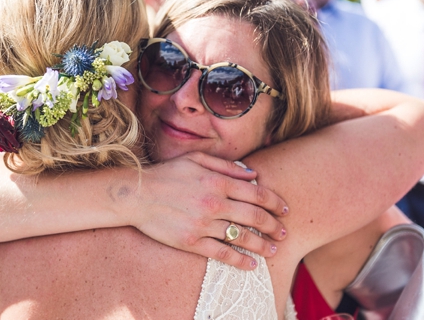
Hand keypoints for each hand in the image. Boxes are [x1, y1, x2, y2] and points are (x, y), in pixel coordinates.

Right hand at [125, 152, 290, 269]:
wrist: (138, 194)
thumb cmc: (169, 173)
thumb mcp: (199, 159)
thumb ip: (228, 166)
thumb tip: (253, 173)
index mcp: (219, 180)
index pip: (257, 193)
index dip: (275, 202)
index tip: (285, 209)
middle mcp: (215, 203)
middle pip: (254, 216)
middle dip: (273, 225)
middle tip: (285, 232)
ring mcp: (204, 224)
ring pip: (241, 237)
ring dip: (261, 244)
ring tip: (274, 250)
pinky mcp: (191, 242)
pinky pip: (220, 253)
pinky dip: (238, 260)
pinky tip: (251, 265)